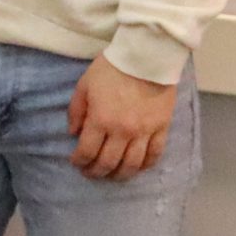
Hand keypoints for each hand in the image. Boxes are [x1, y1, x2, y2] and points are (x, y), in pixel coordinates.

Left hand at [66, 54, 178, 179]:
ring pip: (132, 164)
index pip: (87, 150)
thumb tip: (73, 133)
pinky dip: (145, 165)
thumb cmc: (110, 70)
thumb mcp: (84, 86)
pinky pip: (155, 154)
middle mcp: (123, 131)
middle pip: (109, 162)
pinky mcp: (162, 129)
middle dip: (97, 172)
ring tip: (112, 176)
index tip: (75, 163)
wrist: (146, 59)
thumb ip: (76, 111)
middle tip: (91, 174)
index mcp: (101, 120)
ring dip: (120, 174)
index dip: (79, 161)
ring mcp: (145, 132)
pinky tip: (138, 168)